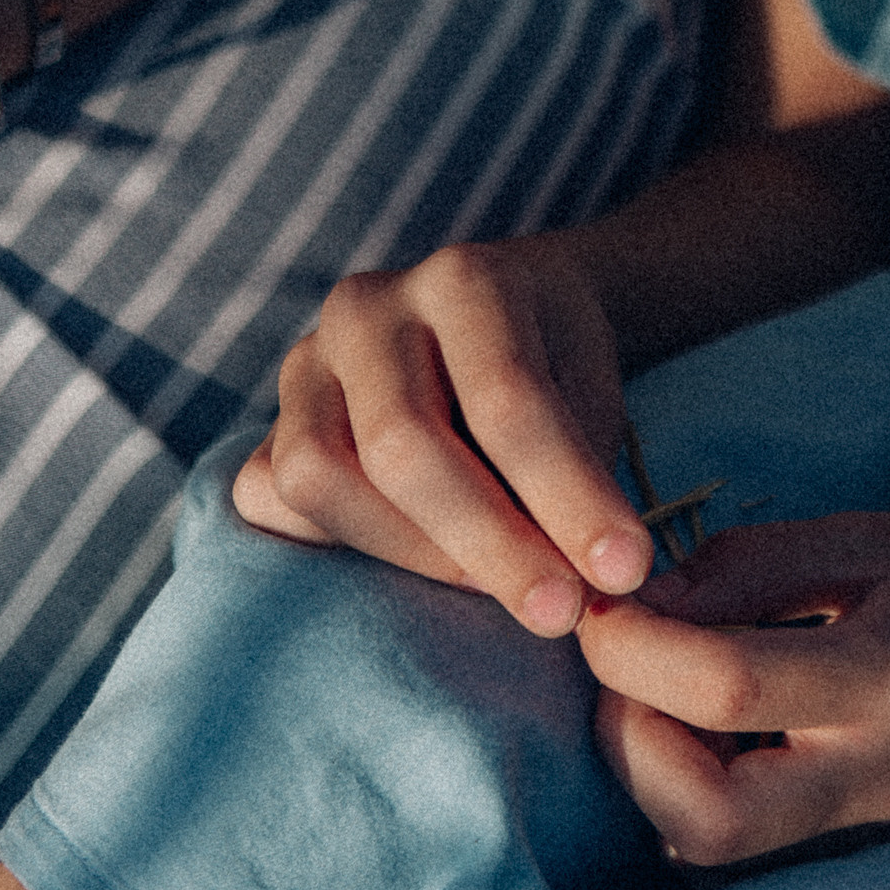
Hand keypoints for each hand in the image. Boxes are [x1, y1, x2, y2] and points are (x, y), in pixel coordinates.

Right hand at [232, 231, 655, 632]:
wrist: (507, 324)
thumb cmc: (555, 368)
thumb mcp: (592, 395)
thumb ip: (578, 471)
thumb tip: (591, 584)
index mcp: (462, 279)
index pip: (506, 398)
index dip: (565, 495)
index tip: (622, 571)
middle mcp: (367, 307)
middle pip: (404, 442)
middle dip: (489, 543)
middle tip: (558, 610)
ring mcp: (306, 359)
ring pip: (320, 473)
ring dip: (410, 554)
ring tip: (490, 588)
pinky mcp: (269, 418)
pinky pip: (267, 494)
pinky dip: (332, 545)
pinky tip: (410, 568)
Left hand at [578, 510, 889, 862]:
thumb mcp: (873, 534)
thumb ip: (752, 565)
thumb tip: (642, 603)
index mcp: (889, 678)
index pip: (725, 685)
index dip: (635, 645)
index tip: (598, 602)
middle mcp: (879, 776)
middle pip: (707, 822)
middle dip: (630, 743)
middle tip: (622, 665)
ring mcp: (875, 827)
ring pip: (716, 852)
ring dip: (655, 773)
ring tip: (659, 687)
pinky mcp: (866, 843)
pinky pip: (748, 846)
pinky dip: (696, 789)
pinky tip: (706, 723)